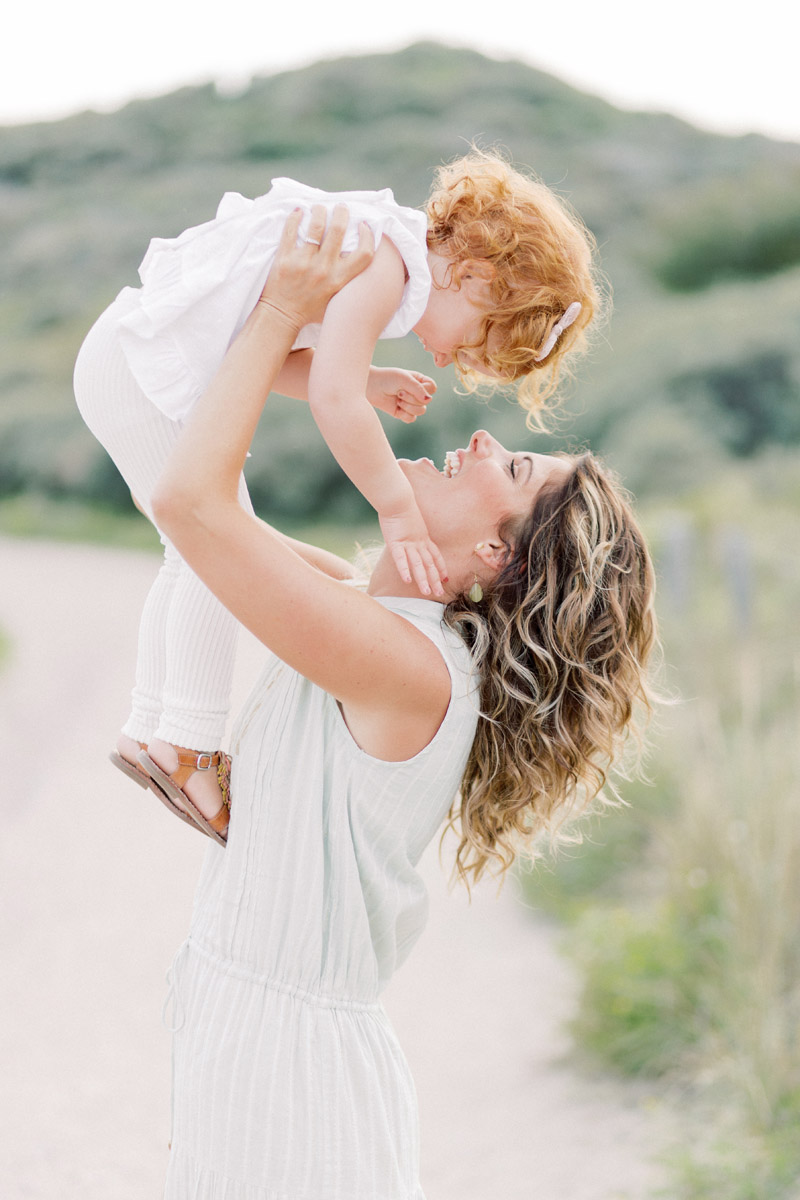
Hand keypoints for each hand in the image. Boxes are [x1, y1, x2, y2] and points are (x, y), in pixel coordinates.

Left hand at [258, 205, 374, 330]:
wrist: (282, 316)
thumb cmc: (311, 309)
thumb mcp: (336, 299)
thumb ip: (346, 281)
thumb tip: (358, 257)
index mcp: (339, 280)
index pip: (364, 253)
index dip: (368, 236)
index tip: (363, 226)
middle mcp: (323, 270)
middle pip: (338, 230)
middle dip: (341, 213)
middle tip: (340, 207)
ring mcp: (303, 264)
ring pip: (316, 225)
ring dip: (319, 211)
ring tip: (319, 208)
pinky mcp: (284, 259)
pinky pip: (290, 230)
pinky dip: (295, 216)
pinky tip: (299, 212)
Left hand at [367, 367, 435, 423]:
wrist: (370, 387)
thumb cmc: (387, 378)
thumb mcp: (404, 379)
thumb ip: (418, 389)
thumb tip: (428, 400)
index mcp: (419, 381)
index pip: (432, 388)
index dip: (425, 389)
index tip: (411, 385)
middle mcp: (417, 393)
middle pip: (426, 402)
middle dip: (411, 398)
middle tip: (399, 391)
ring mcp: (410, 404)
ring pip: (421, 411)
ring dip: (408, 406)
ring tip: (397, 399)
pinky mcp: (403, 413)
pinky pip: (411, 419)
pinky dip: (404, 414)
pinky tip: (396, 407)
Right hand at [378, 504, 447, 597]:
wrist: (397, 498)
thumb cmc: (401, 506)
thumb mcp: (410, 521)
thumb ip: (411, 531)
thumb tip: (409, 534)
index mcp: (423, 537)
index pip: (435, 556)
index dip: (441, 568)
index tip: (445, 579)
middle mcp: (419, 542)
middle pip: (429, 564)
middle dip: (435, 580)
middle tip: (439, 594)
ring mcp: (408, 543)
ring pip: (418, 564)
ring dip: (423, 580)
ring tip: (427, 593)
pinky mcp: (395, 542)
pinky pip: (401, 559)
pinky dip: (404, 570)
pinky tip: (407, 581)